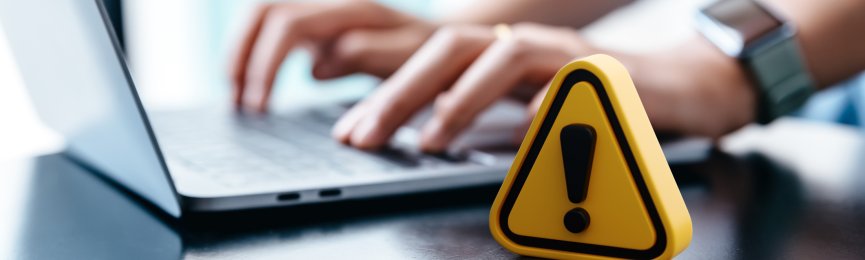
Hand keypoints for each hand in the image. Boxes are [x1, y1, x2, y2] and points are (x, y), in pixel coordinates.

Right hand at [230, 1, 434, 112]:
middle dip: (242, 55)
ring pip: (261, 14)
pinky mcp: (315, 24)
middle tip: (238, 105)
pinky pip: (271, 28)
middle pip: (263, 10)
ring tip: (235, 98)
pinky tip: (249, 88)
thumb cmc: (430, 54)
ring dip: (240, 53)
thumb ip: (369, 55)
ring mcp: (320, 10)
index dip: (266, 64)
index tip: (259, 107)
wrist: (444, 41)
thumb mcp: (409, 58)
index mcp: (352, 10)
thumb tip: (316, 68)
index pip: (288, 23)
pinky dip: (253, 55)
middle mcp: (330, 2)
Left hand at [332, 23, 593, 150]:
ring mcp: (557, 51)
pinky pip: (567, 82)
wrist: (655, 84)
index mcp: (490, 50)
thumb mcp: (514, 101)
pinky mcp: (598, 69)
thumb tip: (423, 128)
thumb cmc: (576, 96)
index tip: (352, 129)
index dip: (384, 92)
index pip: (425, 60)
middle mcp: (518, 43)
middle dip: (402, 93)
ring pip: (502, 58)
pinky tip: (524, 126)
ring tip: (431, 140)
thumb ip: (473, 108)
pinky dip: (543, 103)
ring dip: (462, 99)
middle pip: (449, 49)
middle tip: (369, 135)